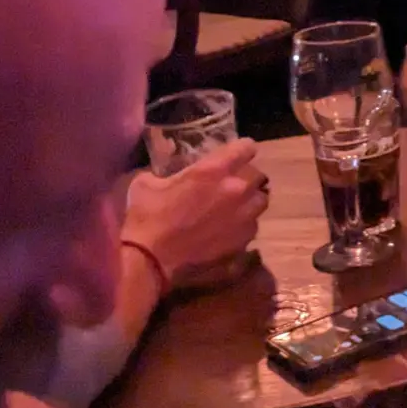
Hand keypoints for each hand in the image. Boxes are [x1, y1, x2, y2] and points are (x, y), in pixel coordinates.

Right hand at [123, 139, 267, 289]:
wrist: (150, 260)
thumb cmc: (146, 218)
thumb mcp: (146, 183)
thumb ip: (165, 174)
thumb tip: (166, 177)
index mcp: (214, 170)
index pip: (246, 147)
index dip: (241, 150)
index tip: (235, 154)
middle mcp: (236, 190)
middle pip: (258, 176)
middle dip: (246, 177)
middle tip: (230, 184)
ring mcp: (244, 217)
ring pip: (260, 202)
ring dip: (249, 202)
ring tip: (233, 208)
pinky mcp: (243, 241)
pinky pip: (251, 227)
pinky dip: (242, 226)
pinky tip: (227, 231)